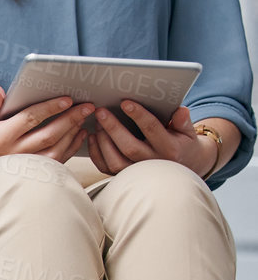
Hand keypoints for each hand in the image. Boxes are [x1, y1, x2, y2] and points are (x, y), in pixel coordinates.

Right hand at [0, 86, 91, 168]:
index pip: (31, 118)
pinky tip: (77, 136)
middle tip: (88, 107)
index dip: (51, 108)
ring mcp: (20, 164)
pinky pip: (52, 163)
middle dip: (70, 120)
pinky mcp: (25, 171)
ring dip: (72, 136)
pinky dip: (68, 150)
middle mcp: (12, 152)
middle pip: (48, 135)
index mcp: (0, 136)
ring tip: (85, 120)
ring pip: (54, 152)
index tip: (68, 99)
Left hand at [86, 103, 218, 177]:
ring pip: (114, 160)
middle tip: (101, 111)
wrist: (181, 166)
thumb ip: (183, 121)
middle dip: (113, 128)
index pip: (152, 129)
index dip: (138, 115)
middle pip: (128, 147)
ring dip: (103, 140)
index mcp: (169, 148)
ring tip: (97, 122)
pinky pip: (105, 167)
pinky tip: (92, 136)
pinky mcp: (123, 176)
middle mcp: (152, 163)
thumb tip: (180, 110)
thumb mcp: (188, 132)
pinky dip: (96, 153)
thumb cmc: (182, 144)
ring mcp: (136, 172)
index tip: (125, 102)